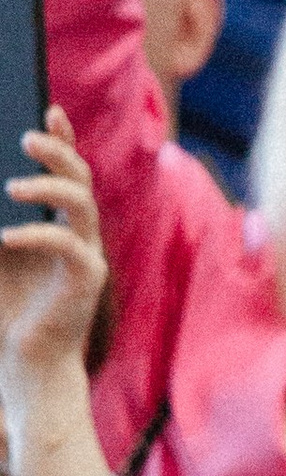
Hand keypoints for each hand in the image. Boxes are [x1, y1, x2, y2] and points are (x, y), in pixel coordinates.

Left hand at [0, 115, 112, 475]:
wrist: (24, 366)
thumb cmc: (4, 310)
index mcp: (58, 224)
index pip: (67, 172)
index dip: (63, 138)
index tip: (47, 109)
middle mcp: (79, 235)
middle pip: (81, 178)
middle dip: (59, 151)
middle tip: (27, 138)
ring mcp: (87, 257)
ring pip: (83, 205)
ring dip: (50, 187)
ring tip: (14, 184)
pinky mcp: (87, 282)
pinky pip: (69, 246)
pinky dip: (37, 235)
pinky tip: (6, 237)